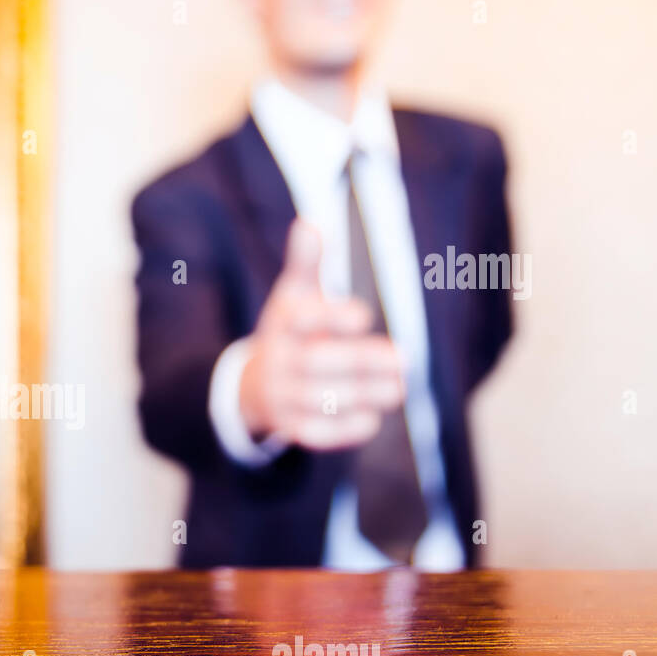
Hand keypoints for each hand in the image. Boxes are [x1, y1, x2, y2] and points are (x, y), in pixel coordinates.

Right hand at [238, 220, 405, 450]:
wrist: (251, 388)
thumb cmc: (289, 334)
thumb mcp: (292, 297)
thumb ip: (306, 264)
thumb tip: (310, 223)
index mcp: (280, 323)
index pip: (303, 318)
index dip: (332, 317)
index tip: (364, 317)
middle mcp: (276, 359)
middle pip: (317, 361)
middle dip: (363, 361)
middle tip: (404, 360)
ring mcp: (279, 396)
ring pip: (322, 398)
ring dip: (364, 395)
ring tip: (399, 389)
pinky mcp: (288, 426)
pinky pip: (317, 432)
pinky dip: (346, 428)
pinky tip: (372, 418)